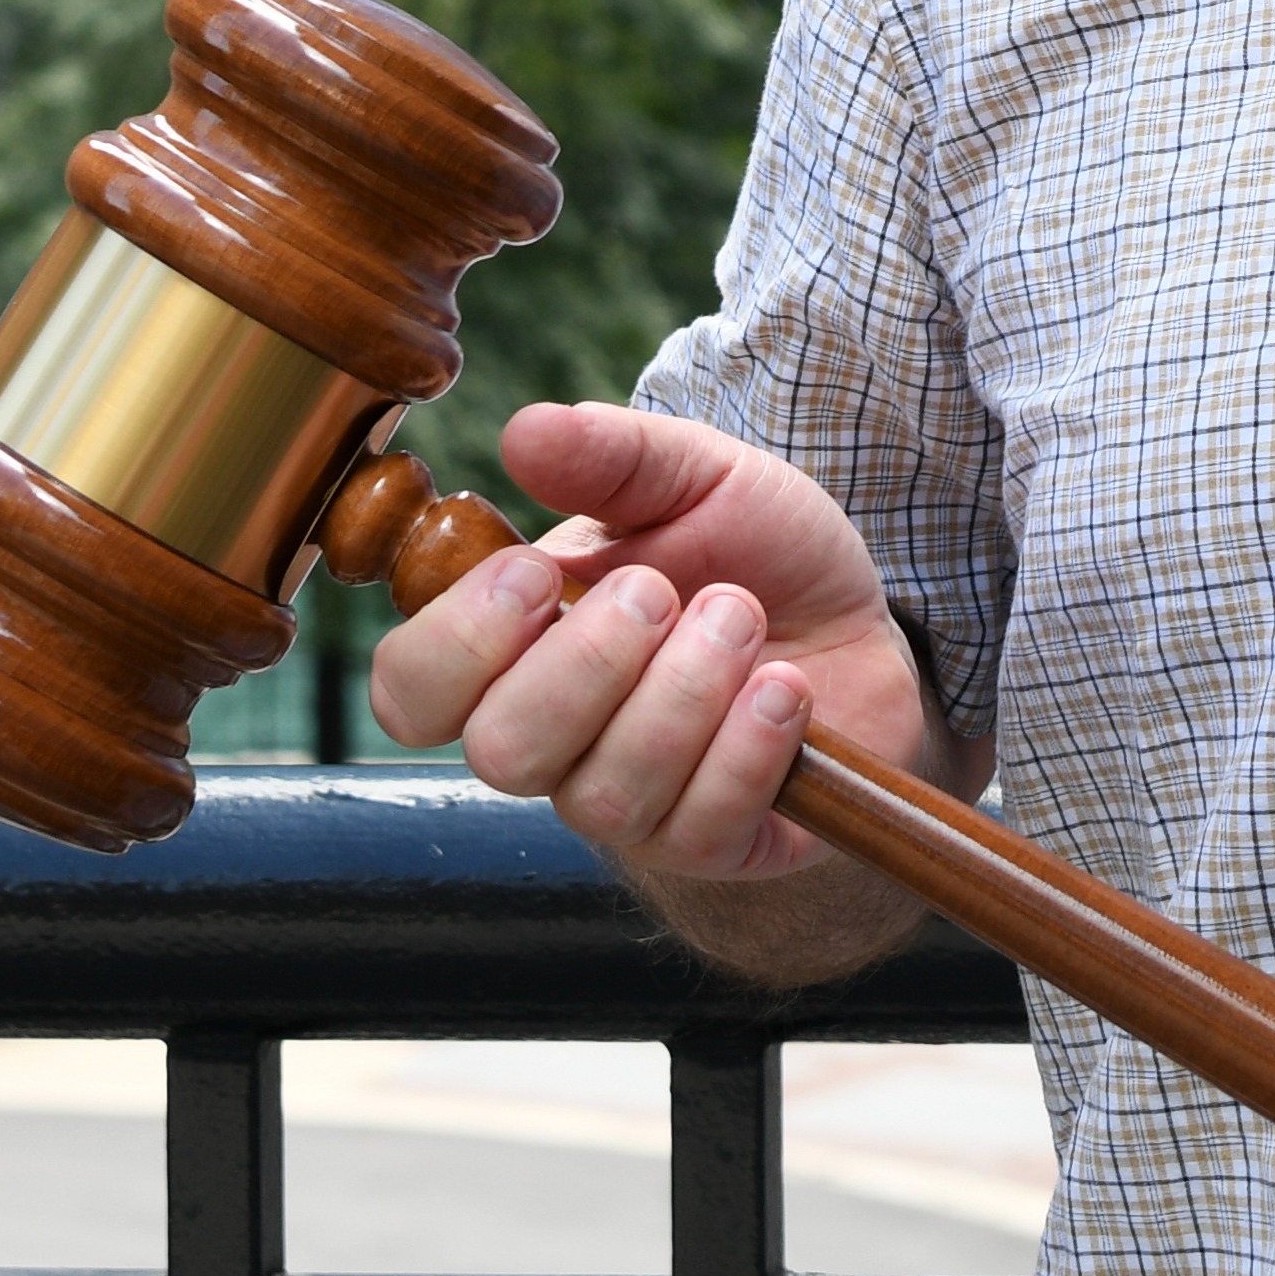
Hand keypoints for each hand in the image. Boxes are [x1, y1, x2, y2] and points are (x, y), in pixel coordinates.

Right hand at [367, 400, 960, 887]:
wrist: (863, 621)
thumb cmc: (753, 551)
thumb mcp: (695, 477)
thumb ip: (612, 457)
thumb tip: (526, 431)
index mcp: (514, 650)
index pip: (411, 691)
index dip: (457, 643)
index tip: (537, 573)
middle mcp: (555, 742)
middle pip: (500, 754)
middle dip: (588, 663)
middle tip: (662, 592)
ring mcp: (632, 804)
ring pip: (605, 796)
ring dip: (684, 692)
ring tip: (743, 617)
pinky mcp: (716, 843)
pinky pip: (702, 825)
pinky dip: (750, 746)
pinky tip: (787, 689)